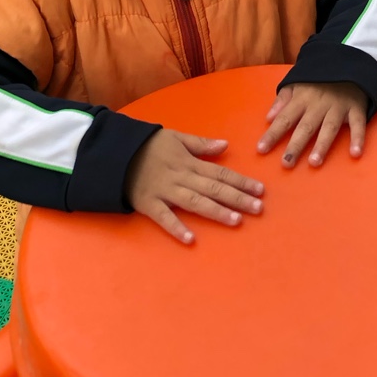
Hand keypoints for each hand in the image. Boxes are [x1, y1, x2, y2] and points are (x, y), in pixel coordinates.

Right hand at [126, 129, 263, 245]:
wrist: (116, 153)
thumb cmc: (148, 145)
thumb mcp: (176, 137)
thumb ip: (201, 144)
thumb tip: (226, 145)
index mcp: (189, 162)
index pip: (220, 172)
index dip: (241, 181)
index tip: (260, 190)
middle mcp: (181, 177)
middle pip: (213, 188)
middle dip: (237, 198)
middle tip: (258, 208)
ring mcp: (165, 191)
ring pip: (195, 202)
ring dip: (216, 211)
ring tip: (236, 220)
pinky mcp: (149, 204)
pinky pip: (164, 217)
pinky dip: (176, 228)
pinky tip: (190, 239)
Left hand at [257, 82, 367, 167]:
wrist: (346, 63)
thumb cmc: (317, 79)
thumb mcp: (296, 83)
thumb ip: (282, 100)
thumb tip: (268, 118)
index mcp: (301, 99)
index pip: (284, 119)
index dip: (272, 134)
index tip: (261, 149)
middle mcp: (318, 104)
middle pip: (305, 127)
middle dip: (295, 145)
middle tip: (286, 163)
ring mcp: (338, 107)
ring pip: (329, 128)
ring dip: (322, 145)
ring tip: (314, 162)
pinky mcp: (356, 109)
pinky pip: (358, 125)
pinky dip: (357, 138)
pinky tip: (355, 153)